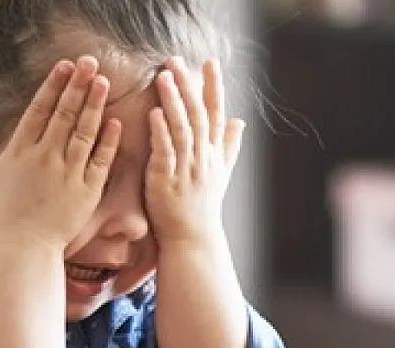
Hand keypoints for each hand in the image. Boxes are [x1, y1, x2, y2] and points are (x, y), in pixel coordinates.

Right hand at [0, 56, 121, 250]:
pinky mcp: (86, 190)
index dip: (53, 86)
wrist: (22, 249)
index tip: (64, 66)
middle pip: (64, 113)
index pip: (39, 110)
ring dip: (95, 104)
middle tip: (90, 62)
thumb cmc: (0, 219)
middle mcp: (44, 157)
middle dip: (78, 85)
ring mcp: (67, 172)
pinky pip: (100, 160)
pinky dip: (109, 140)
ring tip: (104, 82)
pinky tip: (116, 122)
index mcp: (20, 151)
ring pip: (84, 131)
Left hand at [145, 57, 244, 245]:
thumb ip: (229, 146)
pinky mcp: (166, 181)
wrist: (193, 239)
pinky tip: (154, 113)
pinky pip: (165, 152)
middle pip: (198, 115)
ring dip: (173, 101)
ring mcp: (186, 169)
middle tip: (176, 60)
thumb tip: (240, 121)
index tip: (210, 62)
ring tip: (163, 77)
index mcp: (214, 153)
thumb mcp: (221, 174)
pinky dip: (160, 132)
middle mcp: (203, 158)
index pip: (216, 113)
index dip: (213, 87)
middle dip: (188, 86)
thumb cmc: (203, 206)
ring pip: (182, 129)